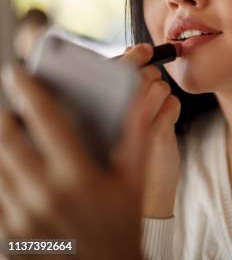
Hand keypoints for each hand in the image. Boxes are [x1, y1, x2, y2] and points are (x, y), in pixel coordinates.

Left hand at [0, 61, 152, 258]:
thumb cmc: (120, 227)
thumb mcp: (134, 182)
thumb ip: (136, 136)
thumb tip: (140, 97)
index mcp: (78, 177)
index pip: (45, 121)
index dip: (30, 91)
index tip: (19, 73)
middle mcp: (43, 195)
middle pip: (6, 139)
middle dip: (5, 114)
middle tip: (11, 103)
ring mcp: (20, 217)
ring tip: (10, 133)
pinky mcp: (6, 234)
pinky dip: (0, 174)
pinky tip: (12, 168)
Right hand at [116, 45, 180, 218]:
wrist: (143, 199)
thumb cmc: (123, 158)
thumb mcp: (113, 125)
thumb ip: (118, 91)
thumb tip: (135, 53)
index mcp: (92, 111)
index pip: (109, 71)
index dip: (129, 58)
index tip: (141, 51)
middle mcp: (111, 117)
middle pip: (137, 75)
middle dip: (147, 72)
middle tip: (149, 83)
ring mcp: (134, 127)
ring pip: (158, 87)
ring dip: (160, 91)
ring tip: (152, 109)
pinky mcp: (158, 136)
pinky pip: (173, 103)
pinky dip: (172, 108)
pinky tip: (162, 123)